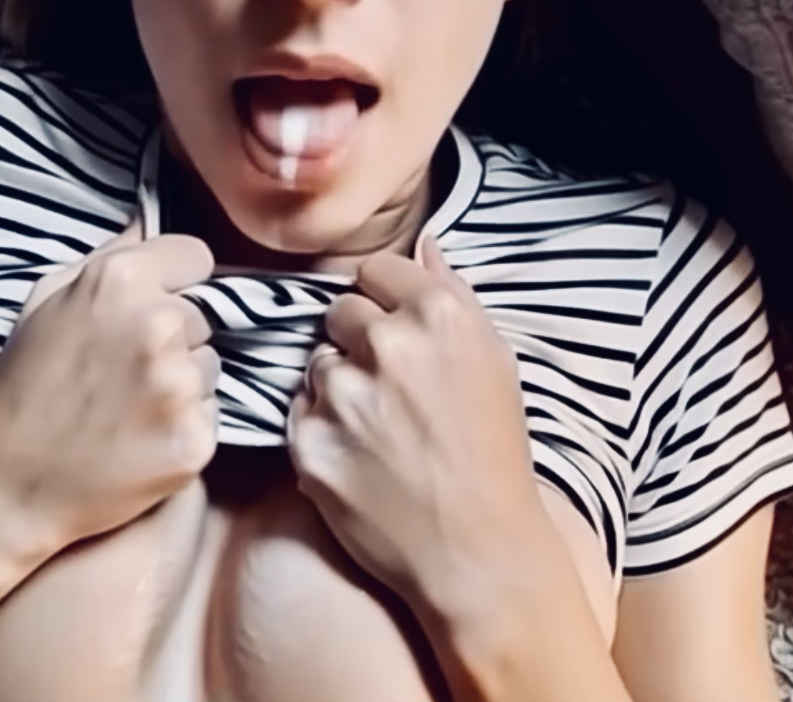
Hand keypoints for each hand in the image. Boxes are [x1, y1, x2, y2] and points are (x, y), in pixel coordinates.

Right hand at [0, 224, 218, 560]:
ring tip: (129, 409)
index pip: (196, 257)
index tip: (158, 304)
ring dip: (183, 385)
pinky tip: (140, 441)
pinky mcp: (194, 440)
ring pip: (210, 368)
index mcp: (119, 279)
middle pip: (204, 316)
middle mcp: (156, 324)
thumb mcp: (48, 299)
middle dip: (175, 338)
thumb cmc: (22, 385)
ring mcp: (178, 385)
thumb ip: (108, 256)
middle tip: (125, 372)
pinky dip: (183, 430)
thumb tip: (148, 220)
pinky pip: (210, 419)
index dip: (178, 281)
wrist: (3, 481)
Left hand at [286, 237, 544, 622]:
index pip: (375, 270)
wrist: (479, 552)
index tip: (400, 332)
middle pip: (341, 312)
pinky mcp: (309, 444)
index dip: (385, 300)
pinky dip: (321, 428)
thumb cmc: (493, 451)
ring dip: (338, 386)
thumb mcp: (493, 359)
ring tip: (379, 428)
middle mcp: (387, 345)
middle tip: (392, 387)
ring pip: (318, 362)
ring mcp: (343, 396)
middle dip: (359, 341)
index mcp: (436, 314)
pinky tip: (359, 455)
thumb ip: (452, 290)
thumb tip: (424, 241)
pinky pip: (299, 410)